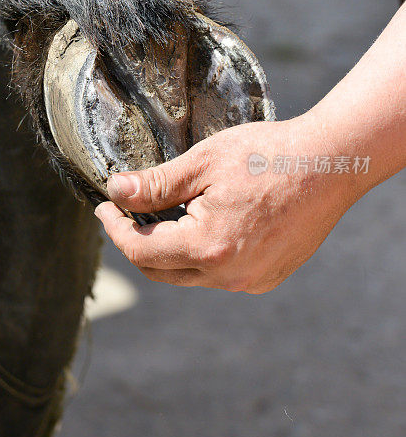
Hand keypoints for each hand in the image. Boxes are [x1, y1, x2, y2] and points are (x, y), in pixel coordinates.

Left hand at [94, 114, 359, 292]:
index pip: (140, 250)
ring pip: (189, 276)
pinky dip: (200, 256)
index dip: (115, 229)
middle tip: (125, 213)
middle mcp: (228, 275)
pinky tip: (201, 227)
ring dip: (168, 250)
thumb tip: (115, 191)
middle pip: (160, 271)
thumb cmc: (268, 155)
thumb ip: (155, 184)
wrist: (330, 164)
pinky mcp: (268, 277)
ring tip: (164, 215)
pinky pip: (219, 275)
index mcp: (208, 247)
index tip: (106, 207)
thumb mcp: (203, 162)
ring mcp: (250, 281)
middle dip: (136, 243)